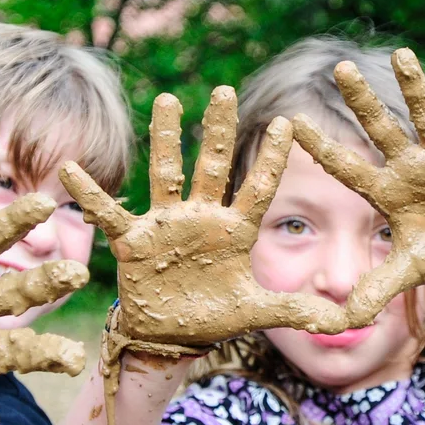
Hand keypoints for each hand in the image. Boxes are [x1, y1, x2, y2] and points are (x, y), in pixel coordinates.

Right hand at [60, 88, 347, 346]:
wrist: (170, 334)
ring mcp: (167, 224)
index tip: (286, 122)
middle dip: (219, 130)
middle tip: (225, 90)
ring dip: (167, 139)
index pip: (258, 187)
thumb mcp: (259, 312)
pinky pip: (110, 214)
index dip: (271, 158)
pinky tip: (71, 170)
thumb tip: (353, 319)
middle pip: (213, 166)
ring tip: (168, 100)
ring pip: (168, 174)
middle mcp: (202, 217)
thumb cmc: (213, 314)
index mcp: (235, 230)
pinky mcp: (134, 240)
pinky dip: (91, 194)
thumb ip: (300, 309)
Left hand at [291, 48, 424, 326]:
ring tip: (401, 53)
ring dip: (415, 87)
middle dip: (361, 101)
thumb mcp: (409, 271)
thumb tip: (346, 319)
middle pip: (380, 130)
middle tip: (340, 68)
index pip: (346, 168)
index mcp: (386, 191)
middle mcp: (410, 167)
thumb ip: (379, 288)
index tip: (289, 122)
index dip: (320, 148)